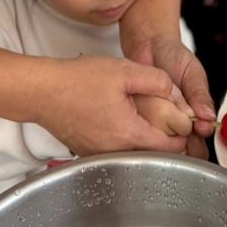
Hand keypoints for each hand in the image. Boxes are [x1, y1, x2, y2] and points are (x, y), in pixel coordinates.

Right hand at [32, 56, 188, 156]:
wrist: (42, 91)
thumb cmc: (77, 81)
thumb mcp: (125, 70)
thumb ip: (157, 80)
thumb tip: (174, 92)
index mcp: (129, 134)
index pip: (170, 147)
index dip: (182, 133)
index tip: (183, 122)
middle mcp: (114, 152)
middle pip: (152, 154)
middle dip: (165, 139)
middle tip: (168, 120)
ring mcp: (100, 156)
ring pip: (134, 155)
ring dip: (144, 141)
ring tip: (146, 118)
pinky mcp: (88, 153)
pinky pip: (115, 152)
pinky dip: (124, 141)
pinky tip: (122, 121)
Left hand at [126, 37, 214, 157]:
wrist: (149, 44)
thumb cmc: (174, 57)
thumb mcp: (193, 73)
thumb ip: (200, 94)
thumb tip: (209, 116)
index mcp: (195, 113)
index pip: (201, 136)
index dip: (201, 139)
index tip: (199, 130)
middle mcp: (177, 121)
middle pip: (184, 146)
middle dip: (184, 145)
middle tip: (184, 136)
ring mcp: (158, 120)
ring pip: (164, 142)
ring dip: (166, 138)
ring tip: (167, 127)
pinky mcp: (139, 116)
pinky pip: (144, 128)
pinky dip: (146, 127)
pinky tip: (148, 121)